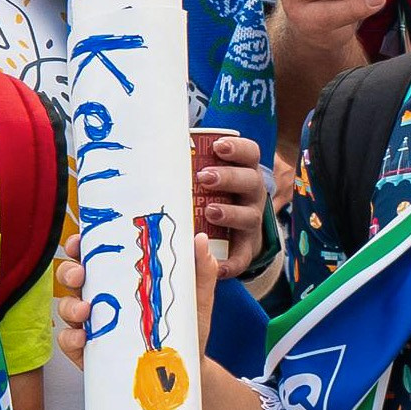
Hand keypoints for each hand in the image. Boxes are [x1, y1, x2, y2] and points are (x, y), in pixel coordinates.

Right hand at [52, 232, 224, 365]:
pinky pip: (69, 340)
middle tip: (80, 274)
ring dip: (69, 305)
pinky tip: (82, 337)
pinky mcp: (88, 351)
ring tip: (85, 309)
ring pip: (66, 307)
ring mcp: (92, 325)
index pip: (94, 255)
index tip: (81, 240)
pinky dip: (70, 337)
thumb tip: (200, 240)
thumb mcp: (196, 298)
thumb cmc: (187, 330)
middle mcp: (102, 298)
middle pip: (72, 277)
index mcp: (121, 278)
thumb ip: (199, 270)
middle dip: (69, 271)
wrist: (185, 371)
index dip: (81, 245)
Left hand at [192, 128, 267, 277]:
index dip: (237, 148)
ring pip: (248, 216)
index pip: (250, 153)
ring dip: (230, 213)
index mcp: (245, 172)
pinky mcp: (247, 248)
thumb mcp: (212, 176)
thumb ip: (194, 162)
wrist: (237, 233)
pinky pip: (242, 257)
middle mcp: (253, 195)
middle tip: (204, 177)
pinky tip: (216, 266)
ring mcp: (252, 221)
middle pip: (250, 181)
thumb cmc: (216, 195)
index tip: (217, 146)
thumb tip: (157, 143)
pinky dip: (231, 263)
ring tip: (209, 212)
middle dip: (228, 178)